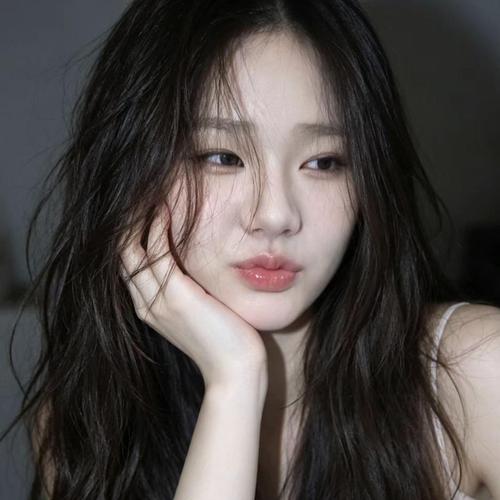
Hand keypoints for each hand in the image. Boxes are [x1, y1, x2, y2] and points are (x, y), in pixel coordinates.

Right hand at [119, 210, 267, 389]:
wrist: (235, 369)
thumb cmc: (226, 339)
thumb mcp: (200, 311)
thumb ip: (189, 291)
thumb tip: (195, 269)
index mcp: (151, 308)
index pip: (130, 265)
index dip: (131, 237)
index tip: (142, 210)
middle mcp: (146, 304)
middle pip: (122, 255)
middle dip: (127, 224)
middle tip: (139, 195)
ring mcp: (157, 301)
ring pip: (131, 251)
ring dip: (137, 220)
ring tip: (147, 194)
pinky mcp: (175, 296)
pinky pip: (156, 253)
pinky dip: (156, 229)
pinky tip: (165, 209)